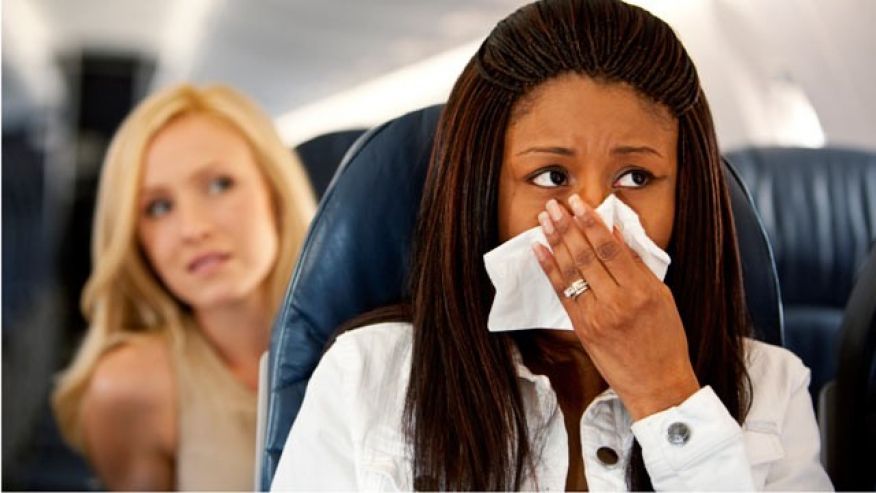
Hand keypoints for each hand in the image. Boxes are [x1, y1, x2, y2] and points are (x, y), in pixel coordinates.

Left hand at [532, 195, 699, 420]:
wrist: (658, 384)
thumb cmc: (666, 340)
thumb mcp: (662, 297)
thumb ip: (638, 265)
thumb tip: (616, 233)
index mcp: (640, 291)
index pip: (609, 248)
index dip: (591, 223)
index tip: (579, 203)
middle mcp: (616, 302)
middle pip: (586, 256)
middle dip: (567, 226)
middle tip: (554, 205)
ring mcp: (595, 316)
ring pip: (571, 272)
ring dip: (555, 242)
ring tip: (544, 219)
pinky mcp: (582, 328)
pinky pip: (561, 293)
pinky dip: (549, 269)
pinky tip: (540, 250)